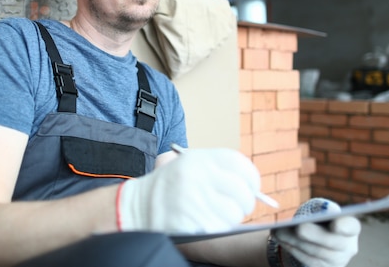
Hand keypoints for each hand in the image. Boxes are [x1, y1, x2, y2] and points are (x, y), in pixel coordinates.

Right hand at [116, 148, 259, 233]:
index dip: (251, 177)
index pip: (240, 164)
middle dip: (245, 202)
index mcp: (199, 159)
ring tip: (216, 214)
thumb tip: (251, 186)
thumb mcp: (189, 165)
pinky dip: (218, 228)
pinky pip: (220, 228)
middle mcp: (198, 176)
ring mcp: (195, 199)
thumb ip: (218, 170)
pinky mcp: (192, 220)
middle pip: (242, 191)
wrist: (136, 205)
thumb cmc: (168, 186)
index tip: (252, 187)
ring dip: (231, 218)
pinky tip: (205, 222)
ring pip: (233, 213)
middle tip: (239, 207)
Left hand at [270, 199, 360, 266]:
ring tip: (278, 231)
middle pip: (331, 242)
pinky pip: (306, 260)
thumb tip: (320, 213)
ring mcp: (336, 261)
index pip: (350, 226)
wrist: (314, 239)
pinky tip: (280, 238)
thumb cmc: (319, 220)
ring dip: (294, 240)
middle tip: (299, 228)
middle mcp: (347, 246)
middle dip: (313, 234)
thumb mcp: (321, 212)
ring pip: (314, 252)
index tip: (335, 225)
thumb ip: (321, 211)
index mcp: (350, 227)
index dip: (344, 227)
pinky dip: (292, 248)